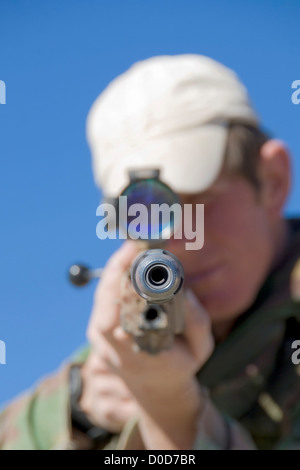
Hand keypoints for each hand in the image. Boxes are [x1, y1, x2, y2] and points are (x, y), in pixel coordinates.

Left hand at [83, 241, 214, 446]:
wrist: (155, 392)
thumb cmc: (179, 366)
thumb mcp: (200, 348)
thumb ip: (196, 320)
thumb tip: (182, 288)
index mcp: (137, 347)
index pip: (127, 304)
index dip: (130, 273)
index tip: (141, 251)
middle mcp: (112, 340)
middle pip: (109, 291)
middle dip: (123, 263)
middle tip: (140, 241)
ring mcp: (100, 336)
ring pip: (103, 291)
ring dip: (118, 266)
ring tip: (135, 246)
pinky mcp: (97, 330)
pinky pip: (103, 296)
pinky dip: (114, 276)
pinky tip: (127, 261)